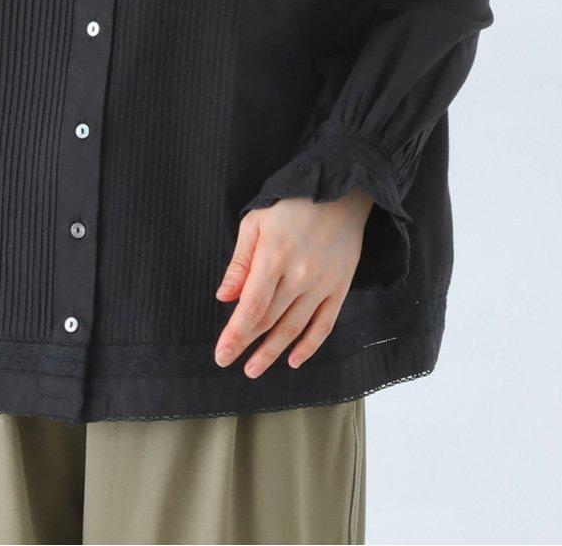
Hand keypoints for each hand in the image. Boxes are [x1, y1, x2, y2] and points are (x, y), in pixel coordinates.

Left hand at [214, 189, 373, 376]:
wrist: (340, 192)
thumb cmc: (290, 204)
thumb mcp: (255, 223)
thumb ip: (240, 263)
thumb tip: (224, 297)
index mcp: (274, 256)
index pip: (251, 306)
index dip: (235, 334)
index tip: (221, 354)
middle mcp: (299, 274)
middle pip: (270, 320)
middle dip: (247, 344)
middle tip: (229, 362)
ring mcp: (322, 283)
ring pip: (294, 327)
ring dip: (273, 352)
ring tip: (253, 370)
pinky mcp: (340, 287)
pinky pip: (324, 325)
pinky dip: (309, 346)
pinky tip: (294, 361)